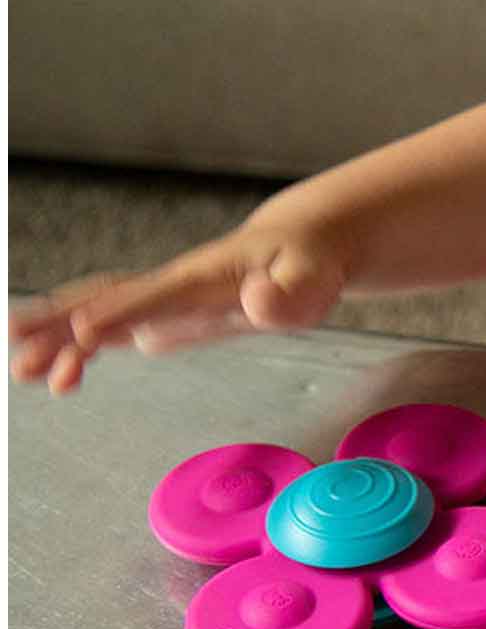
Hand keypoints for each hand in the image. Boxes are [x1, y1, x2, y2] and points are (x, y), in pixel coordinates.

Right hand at [9, 227, 346, 394]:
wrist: (297, 248)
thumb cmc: (306, 266)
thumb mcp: (312, 280)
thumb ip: (288, 295)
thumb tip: (259, 303)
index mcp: (206, 276)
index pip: (159, 294)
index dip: (123, 310)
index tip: (83, 330)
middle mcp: (173, 285)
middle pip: (107, 298)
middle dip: (61, 321)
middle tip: (17, 345)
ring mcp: (162, 301)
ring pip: (97, 313)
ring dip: (56, 339)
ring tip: (20, 370)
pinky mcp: (161, 316)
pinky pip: (113, 332)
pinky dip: (82, 353)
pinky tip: (61, 379)